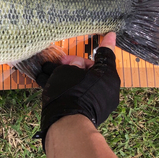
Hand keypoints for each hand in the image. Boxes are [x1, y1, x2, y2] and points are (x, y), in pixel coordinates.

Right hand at [34, 32, 120, 149]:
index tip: (110, 33)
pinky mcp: (86, 112)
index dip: (103, 44)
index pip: (104, 55)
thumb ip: (75, 63)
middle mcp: (106, 90)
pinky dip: (66, 87)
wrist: (67, 124)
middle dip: (74, 64)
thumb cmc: (72, 91)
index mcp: (108, 77)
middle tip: (60, 62)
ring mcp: (98, 102)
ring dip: (66, 75)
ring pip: (81, 82)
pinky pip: (77, 94)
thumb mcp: (71, 70)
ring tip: (49, 70)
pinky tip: (49, 82)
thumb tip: (76, 65)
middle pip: (90, 70)